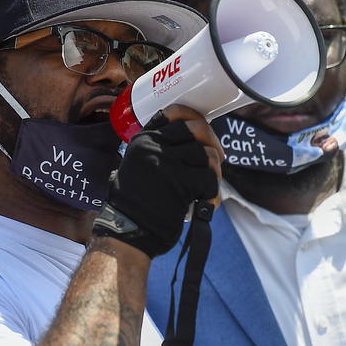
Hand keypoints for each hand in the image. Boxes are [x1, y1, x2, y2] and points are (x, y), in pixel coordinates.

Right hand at [92, 105, 222, 257]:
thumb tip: (198, 144)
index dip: (193, 117)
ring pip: (208, 155)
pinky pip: (210, 180)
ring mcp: (166, 162)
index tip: (202, 128)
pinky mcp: (180, 182)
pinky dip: (212, 195)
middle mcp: (153, 146)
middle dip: (213, 143)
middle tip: (218, 159)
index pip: (173, 114)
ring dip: (214, 174)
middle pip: (196, 129)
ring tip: (206, 190)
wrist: (128, 231)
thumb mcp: (140, 167)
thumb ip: (161, 151)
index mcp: (142, 140)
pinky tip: (206, 204)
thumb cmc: (136, 205)